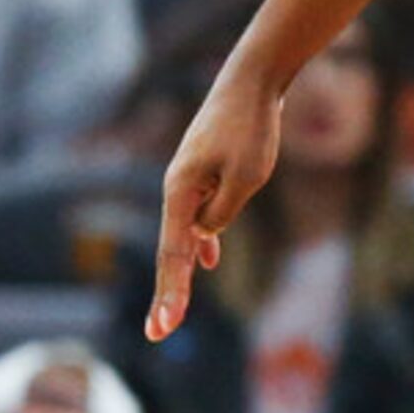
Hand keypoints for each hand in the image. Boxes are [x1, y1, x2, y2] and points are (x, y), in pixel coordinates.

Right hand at [147, 73, 283, 340]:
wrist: (253, 81)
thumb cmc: (252, 126)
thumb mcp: (246, 177)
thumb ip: (223, 212)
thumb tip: (206, 235)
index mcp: (180, 192)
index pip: (174, 254)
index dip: (170, 293)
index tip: (162, 329)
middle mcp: (178, 189)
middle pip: (173, 251)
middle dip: (170, 292)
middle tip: (160, 332)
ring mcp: (192, 180)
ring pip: (187, 234)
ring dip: (185, 270)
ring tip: (174, 310)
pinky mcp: (208, 171)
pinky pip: (201, 215)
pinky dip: (204, 239)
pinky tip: (209, 260)